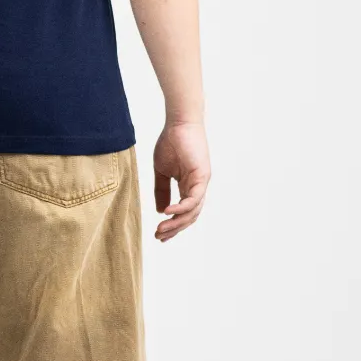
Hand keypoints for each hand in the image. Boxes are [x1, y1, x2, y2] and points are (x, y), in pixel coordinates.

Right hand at [153, 121, 210, 240]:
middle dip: (174, 229)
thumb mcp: (162, 171)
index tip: (159, 235)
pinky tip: (167, 212)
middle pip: (190, 217)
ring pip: (193, 212)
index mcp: (189, 186)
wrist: (178, 123)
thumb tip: (159, 210)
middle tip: (158, 237)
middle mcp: (198, 187)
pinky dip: (181, 208)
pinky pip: (193, 199)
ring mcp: (201, 183)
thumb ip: (161, 190)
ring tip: (161, 229)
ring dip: (177, 223)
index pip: (184, 212)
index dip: (173, 225)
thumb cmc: (170, 142)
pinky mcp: (202, 176)